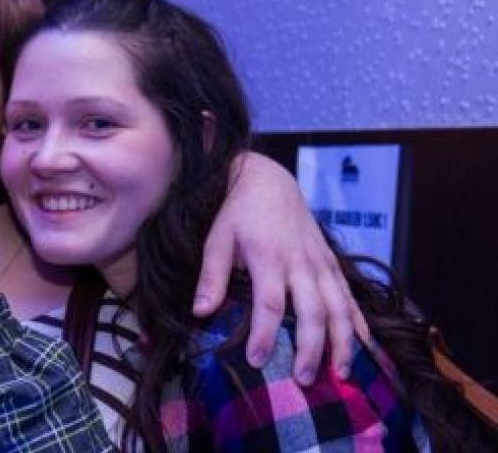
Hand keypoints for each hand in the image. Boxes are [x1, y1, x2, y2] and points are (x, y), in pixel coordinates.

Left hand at [195, 152, 366, 384]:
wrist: (267, 180)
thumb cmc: (237, 212)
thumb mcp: (217, 239)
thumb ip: (211, 276)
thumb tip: (199, 312)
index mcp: (269, 257)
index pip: (270, 303)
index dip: (265, 335)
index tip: (257, 361)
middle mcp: (301, 263)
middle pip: (313, 311)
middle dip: (311, 348)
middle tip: (303, 380)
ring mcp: (321, 264)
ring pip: (340, 307)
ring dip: (343, 342)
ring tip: (340, 374)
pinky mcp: (332, 263)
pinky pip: (350, 297)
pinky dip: (359, 323)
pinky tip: (362, 348)